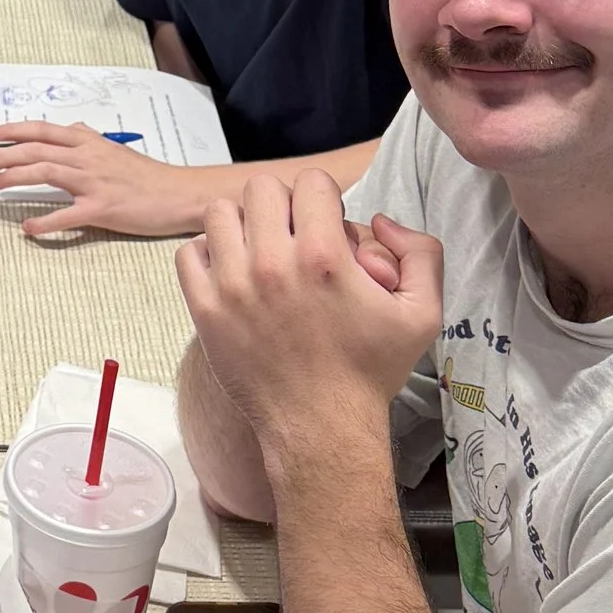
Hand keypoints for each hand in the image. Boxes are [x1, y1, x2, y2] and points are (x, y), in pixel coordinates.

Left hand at [0, 121, 196, 240]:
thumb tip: (70, 130)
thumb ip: (88, 139)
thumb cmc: (145, 175)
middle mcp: (87, 157)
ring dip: (14, 177)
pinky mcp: (102, 209)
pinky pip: (66, 215)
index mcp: (88, 142)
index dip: (10, 131)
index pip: (41, 130)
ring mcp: (94, 182)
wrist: (177, 194)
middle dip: (1, 154)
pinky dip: (44, 222)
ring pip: (45, 172)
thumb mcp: (113, 148)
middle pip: (35, 148)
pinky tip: (28, 227)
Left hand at [174, 172, 441, 482]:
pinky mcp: (205, 311)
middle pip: (262, 188)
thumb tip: (380, 219)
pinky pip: (189, 253)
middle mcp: (273, 265)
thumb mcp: (423, 314)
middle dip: (283, 205)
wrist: (322, 430)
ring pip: (221, 213)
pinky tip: (233, 273)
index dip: (325, 198)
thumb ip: (421, 252)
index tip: (327, 226)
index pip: (311, 182)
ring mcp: (233, 288)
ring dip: (243, 225)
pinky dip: (208, 255)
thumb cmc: (371, 372)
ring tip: (261, 252)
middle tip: (294, 237)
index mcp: (323, 258)